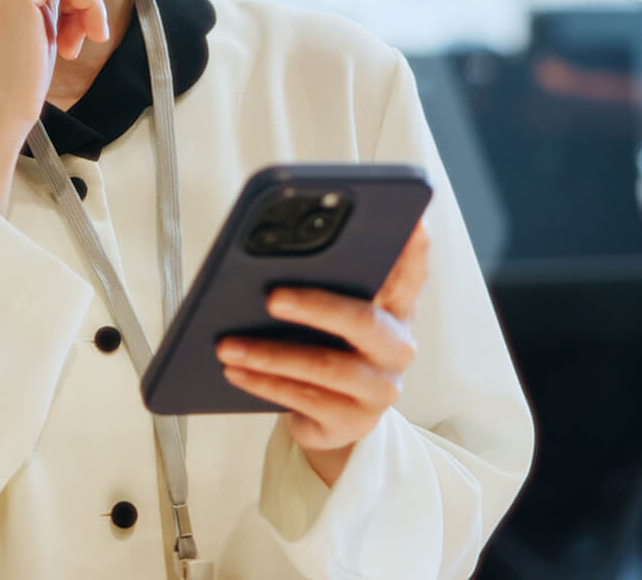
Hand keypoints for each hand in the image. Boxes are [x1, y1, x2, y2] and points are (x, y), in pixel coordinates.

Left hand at [214, 221, 430, 485]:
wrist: (329, 417)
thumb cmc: (326, 346)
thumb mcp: (330, 312)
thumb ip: (324, 282)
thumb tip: (268, 261)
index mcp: (395, 307)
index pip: (411, 271)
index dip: (413, 247)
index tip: (405, 220)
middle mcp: (397, 346)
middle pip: (365, 321)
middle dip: (317, 307)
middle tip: (272, 297)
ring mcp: (380, 387)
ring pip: (327, 366)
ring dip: (270, 355)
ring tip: (228, 345)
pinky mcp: (355, 421)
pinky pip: (305, 399)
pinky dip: (264, 383)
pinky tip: (235, 371)